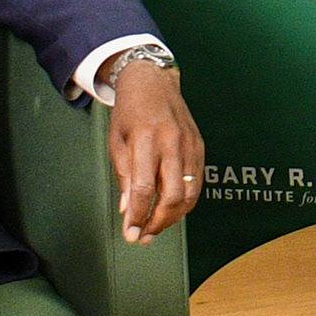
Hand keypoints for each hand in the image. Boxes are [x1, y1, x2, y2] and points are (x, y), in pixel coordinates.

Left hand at [105, 58, 204, 243]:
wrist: (153, 81)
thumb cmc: (130, 110)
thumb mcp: (116, 141)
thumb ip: (124, 176)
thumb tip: (128, 209)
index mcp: (146, 140)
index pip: (143, 189)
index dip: (137, 216)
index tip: (131, 233)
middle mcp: (171, 143)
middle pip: (172, 196)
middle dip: (158, 223)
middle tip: (145, 235)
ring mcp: (189, 145)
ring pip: (189, 193)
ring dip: (174, 217)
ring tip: (157, 225)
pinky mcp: (200, 146)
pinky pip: (197, 182)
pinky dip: (186, 201)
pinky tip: (173, 207)